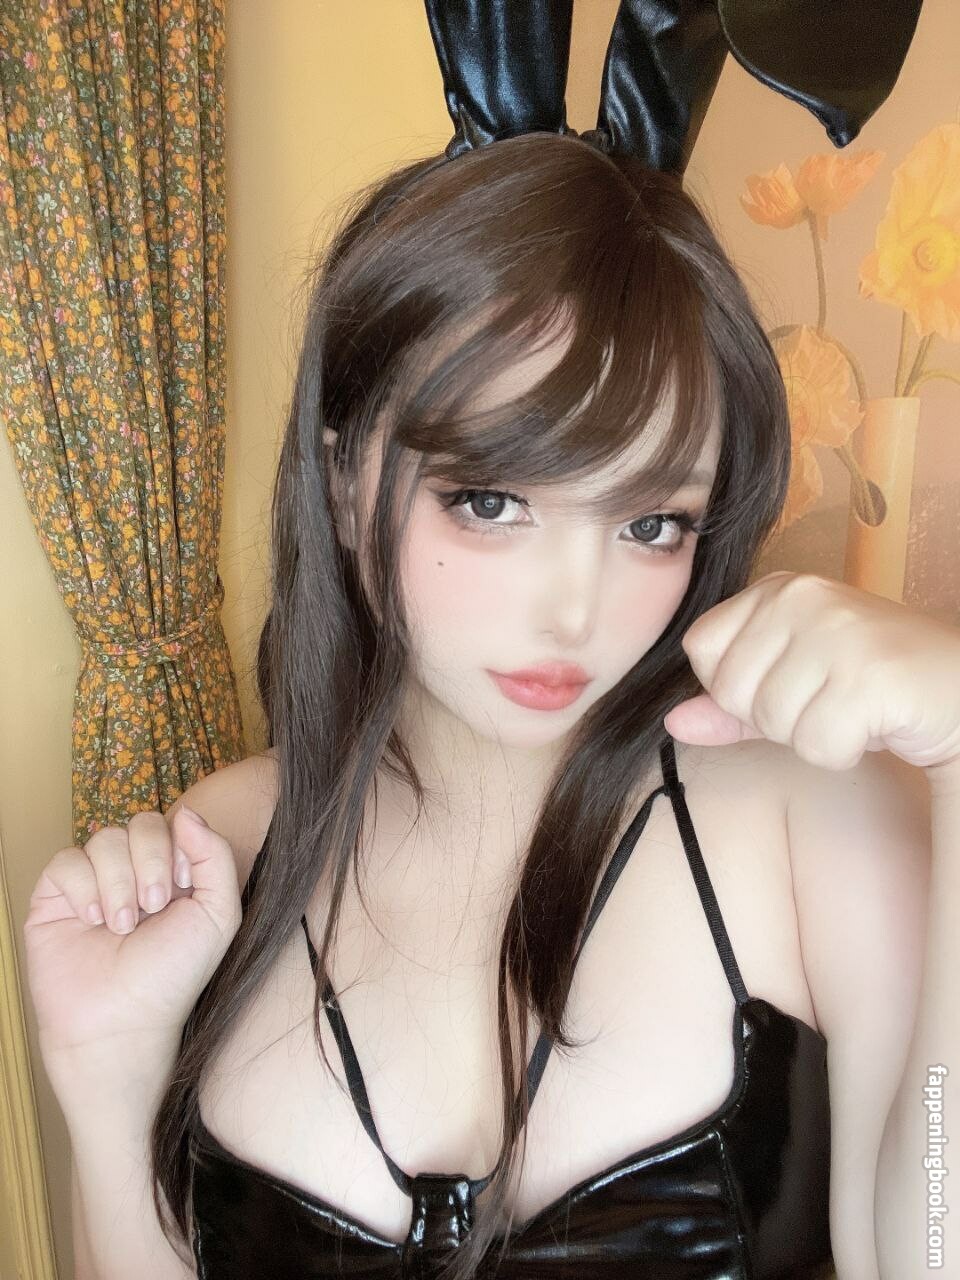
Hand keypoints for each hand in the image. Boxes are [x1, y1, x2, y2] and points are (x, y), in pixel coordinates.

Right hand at [22, 805, 241, 1081]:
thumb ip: (215, 856)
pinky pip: (66, 861)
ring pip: (103, 838)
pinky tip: (92, 922)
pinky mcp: (55, 898)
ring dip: (118, 882)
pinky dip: (83, 888)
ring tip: (121, 926)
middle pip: (139, 823)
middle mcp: (133, 873)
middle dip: (149, 863)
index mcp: (172, 873)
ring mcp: (93, 884)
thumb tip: (186, 811)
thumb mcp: (217, 914)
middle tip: (151, 908)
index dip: (177, 849)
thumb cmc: (172, 977)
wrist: (122, 1024)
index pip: (173, 824)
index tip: (181, 890)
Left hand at [664, 571, 959, 773]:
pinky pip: (816, 744)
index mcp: (777, 589)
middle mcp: (802, 597)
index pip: (701, 649)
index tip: (789, 682)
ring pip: (772, 721)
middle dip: (774, 718)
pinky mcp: (867, 675)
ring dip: (812, 736)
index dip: (735, 686)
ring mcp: (835, 631)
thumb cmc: (873, 685)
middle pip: (729, 690)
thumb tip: (674, 723)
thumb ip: (731, 706)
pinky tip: (873, 725)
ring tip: (853, 710)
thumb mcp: (794, 685)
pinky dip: (843, 751)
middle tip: (828, 700)